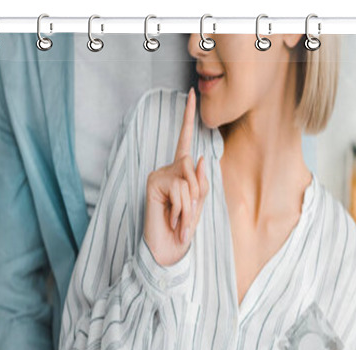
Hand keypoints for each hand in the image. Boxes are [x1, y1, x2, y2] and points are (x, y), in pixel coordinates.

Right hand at [144, 87, 209, 266]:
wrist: (169, 249)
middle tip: (189, 217)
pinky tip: (172, 220)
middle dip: (197, 193)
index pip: (185, 140)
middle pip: (191, 165)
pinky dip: (181, 209)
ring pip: (187, 179)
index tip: (191, 94)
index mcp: (181, 171)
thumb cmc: (183, 228)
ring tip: (181, 223)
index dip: (188, 118)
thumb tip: (200, 158)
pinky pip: (179, 189)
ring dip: (190, 206)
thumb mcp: (198, 205)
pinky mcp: (153, 183)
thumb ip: (201, 183)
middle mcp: (169, 169)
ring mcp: (159, 174)